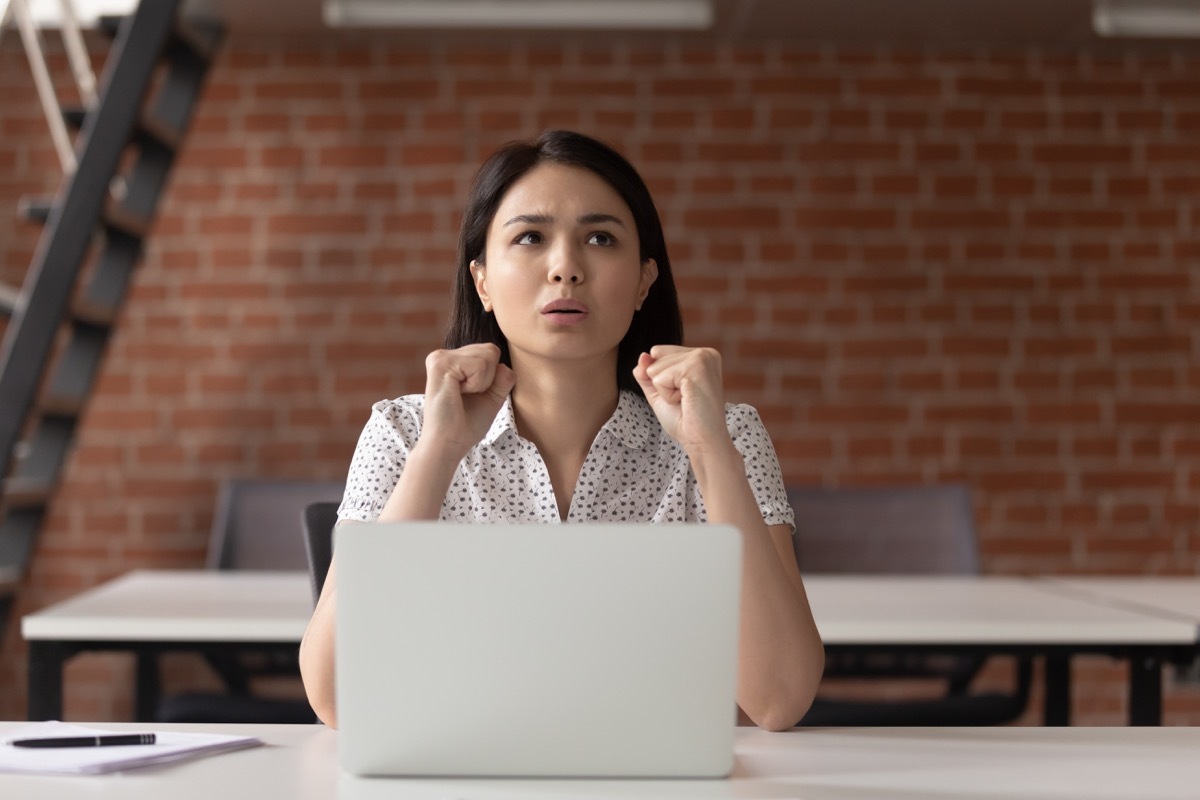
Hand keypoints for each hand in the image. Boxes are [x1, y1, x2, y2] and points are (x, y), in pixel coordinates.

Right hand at [420, 343, 514, 459]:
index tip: (472, 395)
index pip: (490, 352)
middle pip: (491, 350)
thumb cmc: (467, 424)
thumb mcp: (492, 397)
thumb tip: (504, 366)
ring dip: (482, 382)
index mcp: (453, 360)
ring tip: (461, 395)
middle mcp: (444, 354)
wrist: (449, 444)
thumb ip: (502, 379)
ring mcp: (440, 357)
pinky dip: (477, 384)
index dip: (492, 378)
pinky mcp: (440, 363)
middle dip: (489, 377)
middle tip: (466, 396)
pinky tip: (458, 394)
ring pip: (488, 355)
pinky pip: (480, 364)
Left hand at [632, 345, 732, 454]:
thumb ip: (646, 373)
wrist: (702, 440)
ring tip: (686, 400)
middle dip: (662, 383)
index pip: (657, 352)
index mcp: (700, 355)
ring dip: (664, 390)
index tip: (683, 393)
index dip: (661, 378)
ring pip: (654, 367)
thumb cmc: (685, 420)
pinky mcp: (695, 368)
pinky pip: (659, 378)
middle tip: (685, 399)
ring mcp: (701, 358)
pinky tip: (687, 401)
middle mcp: (704, 353)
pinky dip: (667, 395)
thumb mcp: (659, 392)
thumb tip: (642, 356)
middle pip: (655, 356)